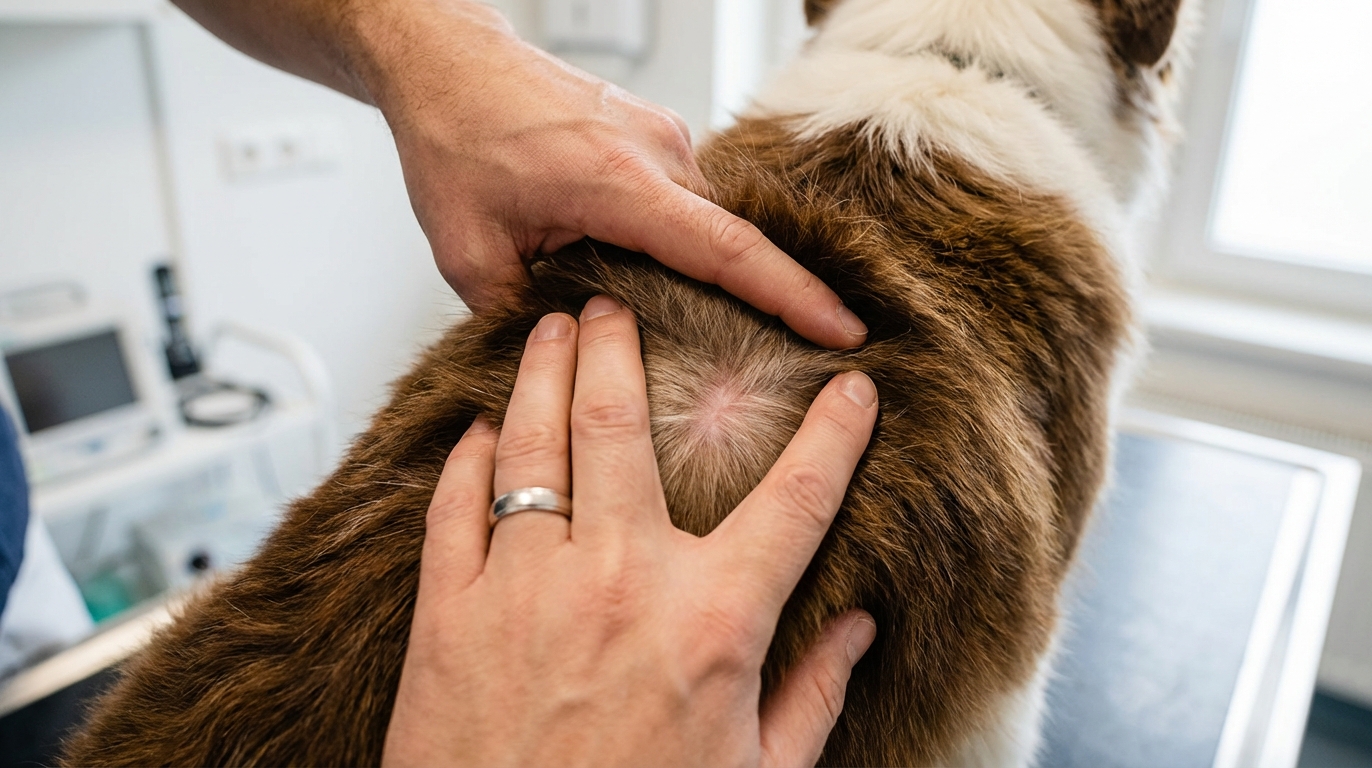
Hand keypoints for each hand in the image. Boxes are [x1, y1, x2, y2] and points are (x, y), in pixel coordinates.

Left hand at [348, 0, 868, 349]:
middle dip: (761, 301)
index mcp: (619, 182)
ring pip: (707, 221)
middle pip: (730, 241)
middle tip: (778, 363)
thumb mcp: (468, 252)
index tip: (843, 330)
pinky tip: (659, 276)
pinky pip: (688, 198)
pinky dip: (683, 241)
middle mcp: (658, 152)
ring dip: (707, 271)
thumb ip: (521, 314)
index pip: (728, 250)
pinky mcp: (654, 133)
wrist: (447, 61)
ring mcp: (661, 136)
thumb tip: (562, 365)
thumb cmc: (454, 140)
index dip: (792, 296)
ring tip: (703, 328)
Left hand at [383, 295, 879, 766]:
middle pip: (623, 423)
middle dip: (623, 347)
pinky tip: (476, 430)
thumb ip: (813, 696)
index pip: (796, 500)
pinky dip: (465, 456)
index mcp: (712, 621)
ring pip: (531, 440)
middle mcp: (619, 579)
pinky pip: (454, 504)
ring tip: (548, 326)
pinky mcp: (448, 613)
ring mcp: (525, 587)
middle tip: (617, 304)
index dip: (835, 435)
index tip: (852, 390)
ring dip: (540, 371)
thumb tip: (860, 628)